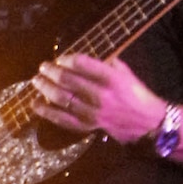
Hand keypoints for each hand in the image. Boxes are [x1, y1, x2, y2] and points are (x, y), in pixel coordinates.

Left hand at [32, 53, 166, 143]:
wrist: (147, 123)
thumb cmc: (135, 93)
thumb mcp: (125, 72)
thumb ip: (105, 63)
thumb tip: (83, 56)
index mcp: (111, 78)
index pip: (82, 64)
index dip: (66, 59)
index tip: (59, 58)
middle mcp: (100, 95)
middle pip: (68, 80)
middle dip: (51, 72)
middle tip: (43, 67)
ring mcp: (93, 112)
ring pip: (62, 99)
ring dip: (45, 88)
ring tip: (36, 81)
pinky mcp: (88, 126)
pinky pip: (62, 119)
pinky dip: (47, 112)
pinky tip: (36, 105)